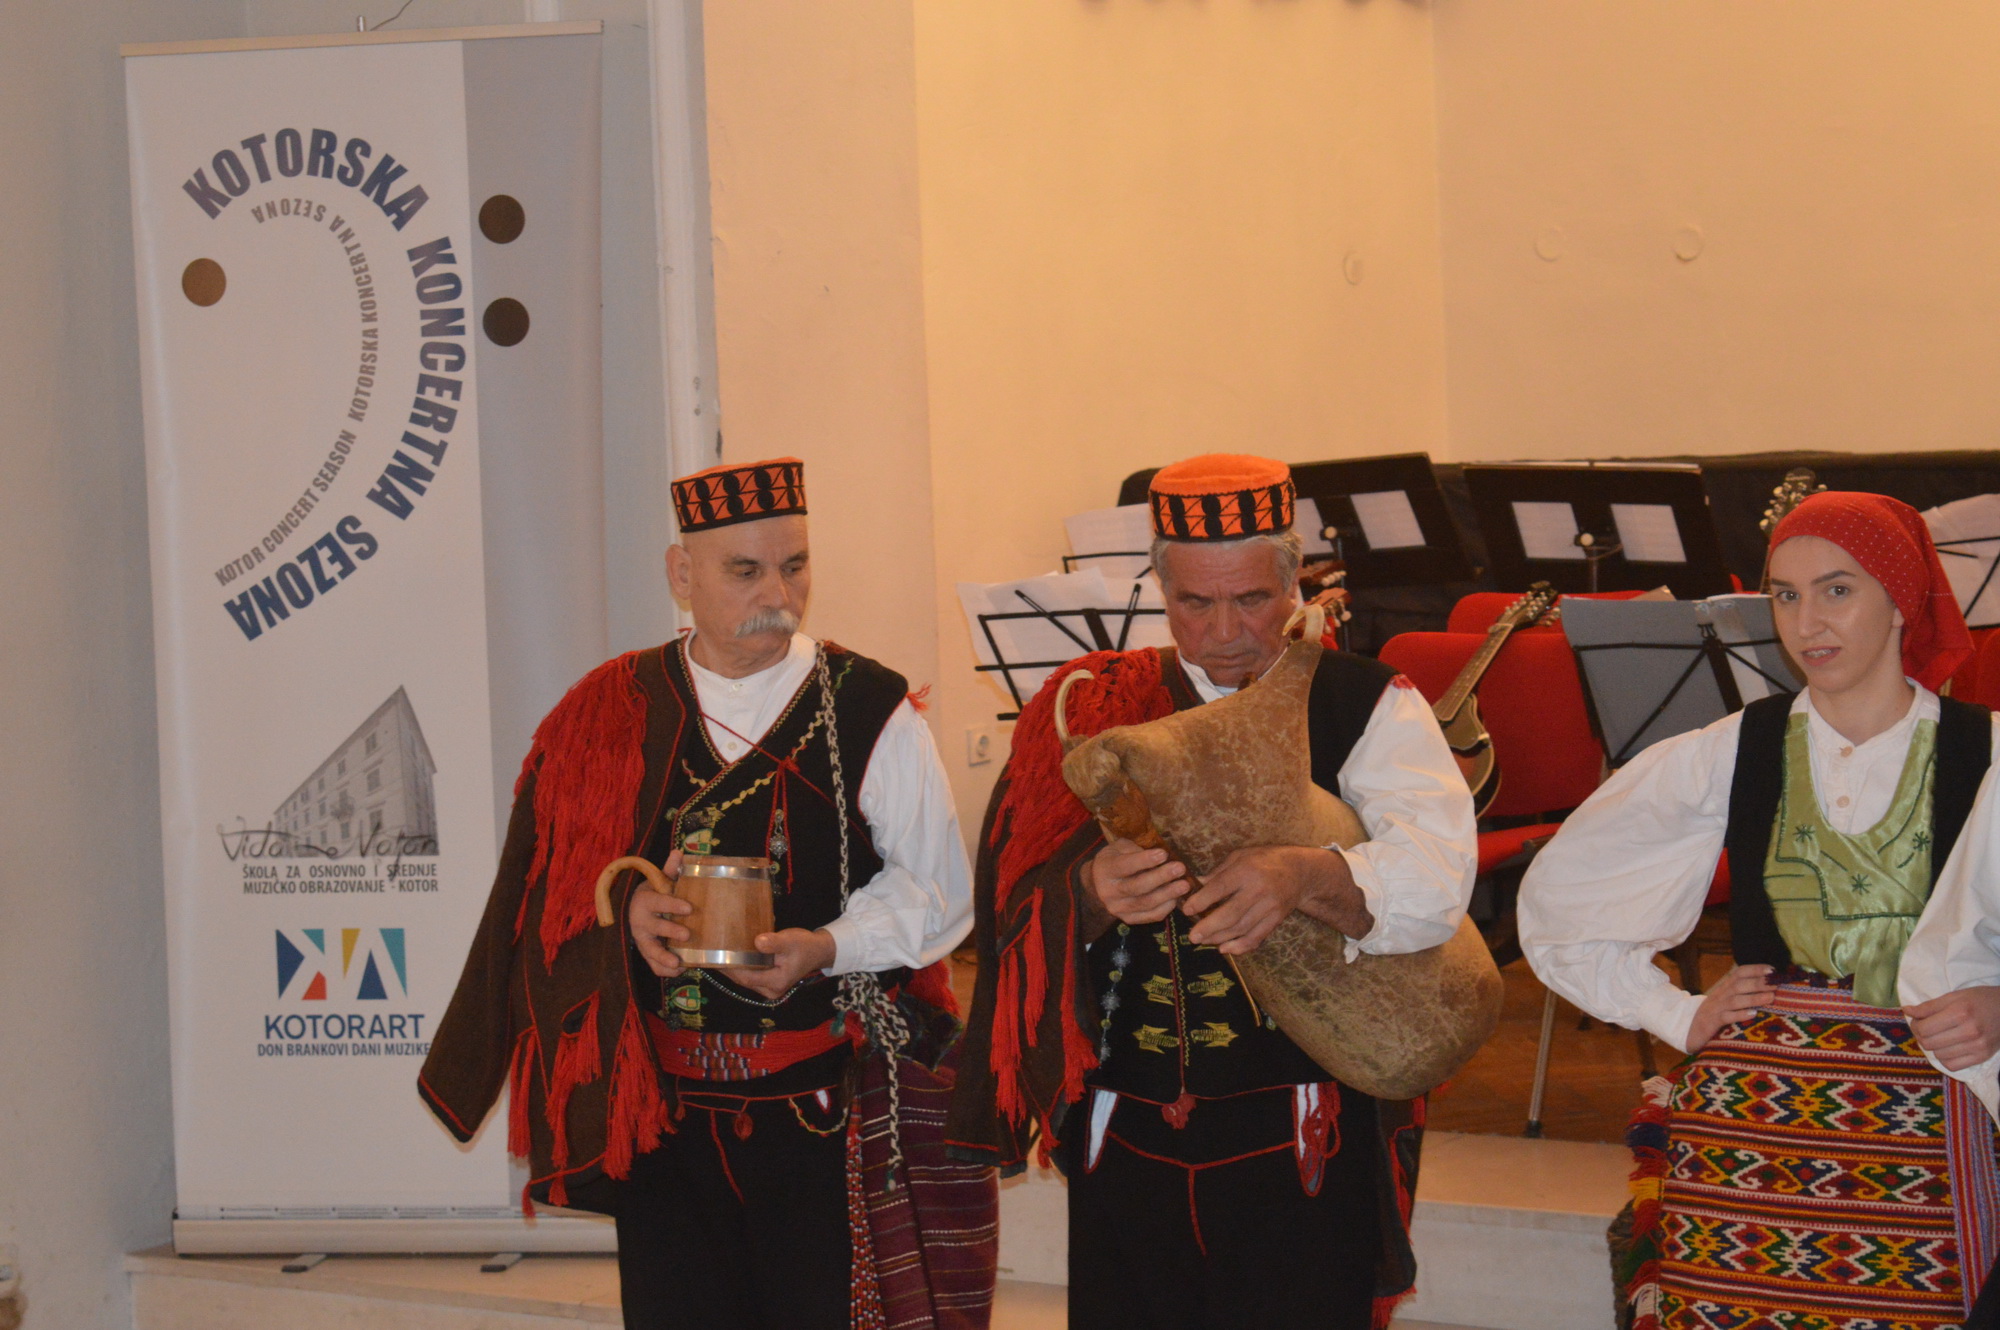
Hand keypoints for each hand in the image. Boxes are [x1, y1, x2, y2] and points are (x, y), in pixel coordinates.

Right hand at [627, 849, 691, 977]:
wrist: (640, 910)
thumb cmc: (657, 894)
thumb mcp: (661, 881)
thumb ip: (670, 869)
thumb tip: (679, 851)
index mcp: (645, 900)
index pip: (658, 901)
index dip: (672, 904)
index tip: (688, 907)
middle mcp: (640, 921)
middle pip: (654, 927)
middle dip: (670, 931)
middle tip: (687, 935)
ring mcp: (642, 939)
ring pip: (650, 950)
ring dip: (663, 957)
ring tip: (678, 963)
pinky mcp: (646, 953)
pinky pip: (652, 965)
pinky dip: (664, 970)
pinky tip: (680, 970)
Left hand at [722, 928, 836, 1000]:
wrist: (818, 950)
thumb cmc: (805, 945)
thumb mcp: (791, 940)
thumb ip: (775, 943)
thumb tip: (757, 942)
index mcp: (776, 982)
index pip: (746, 977)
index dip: (730, 968)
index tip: (716, 956)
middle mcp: (770, 990)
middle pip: (743, 980)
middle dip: (727, 968)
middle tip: (711, 954)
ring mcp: (769, 988)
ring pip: (745, 979)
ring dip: (732, 968)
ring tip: (717, 954)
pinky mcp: (768, 982)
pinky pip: (750, 975)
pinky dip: (740, 967)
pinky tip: (731, 956)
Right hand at [1083, 839, 1189, 925]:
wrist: (1100, 884)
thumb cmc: (1116, 860)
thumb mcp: (1120, 848)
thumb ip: (1136, 850)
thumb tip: (1161, 854)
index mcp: (1106, 870)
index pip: (1125, 866)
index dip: (1144, 860)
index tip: (1163, 854)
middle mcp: (1109, 892)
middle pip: (1137, 886)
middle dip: (1161, 877)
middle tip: (1180, 868)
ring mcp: (1118, 908)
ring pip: (1146, 903)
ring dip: (1168, 894)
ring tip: (1184, 885)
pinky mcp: (1129, 919)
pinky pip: (1151, 916)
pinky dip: (1166, 907)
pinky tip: (1176, 898)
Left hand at [1183, 845, 1362, 954]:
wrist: (1299, 871)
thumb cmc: (1264, 860)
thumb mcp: (1239, 857)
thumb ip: (1217, 873)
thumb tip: (1193, 885)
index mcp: (1246, 870)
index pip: (1220, 888)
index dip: (1201, 900)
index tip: (1186, 910)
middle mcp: (1259, 889)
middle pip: (1231, 914)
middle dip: (1209, 927)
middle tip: (1192, 936)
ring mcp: (1270, 906)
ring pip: (1241, 928)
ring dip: (1220, 938)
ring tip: (1203, 940)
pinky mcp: (1277, 919)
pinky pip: (1256, 938)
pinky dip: (1240, 947)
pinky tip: (1225, 949)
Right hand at [1685, 964, 1775, 1050]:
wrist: (1686, 1030)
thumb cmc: (1713, 1017)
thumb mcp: (1725, 1002)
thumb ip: (1741, 995)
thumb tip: (1768, 990)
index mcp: (1724, 988)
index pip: (1739, 973)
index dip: (1755, 969)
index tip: (1773, 970)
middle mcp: (1720, 995)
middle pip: (1738, 984)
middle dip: (1758, 982)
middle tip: (1776, 983)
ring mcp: (1715, 1009)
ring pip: (1734, 1000)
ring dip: (1753, 997)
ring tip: (1770, 997)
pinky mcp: (1712, 1023)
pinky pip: (1726, 1017)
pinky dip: (1739, 1015)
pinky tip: (1753, 1014)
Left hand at [1908, 985, 1999, 1070]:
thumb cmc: (1980, 999)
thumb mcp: (1954, 996)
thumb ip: (1929, 1006)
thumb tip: (1906, 1011)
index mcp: (1960, 1012)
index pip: (1923, 1028)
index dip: (1915, 1025)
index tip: (1918, 1020)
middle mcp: (1969, 1031)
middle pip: (1928, 1043)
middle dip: (1921, 1036)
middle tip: (1926, 1029)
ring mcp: (1977, 1047)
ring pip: (1938, 1055)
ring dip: (1934, 1047)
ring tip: (1939, 1037)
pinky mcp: (1982, 1057)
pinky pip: (1952, 1066)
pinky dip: (1946, 1058)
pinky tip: (1949, 1048)